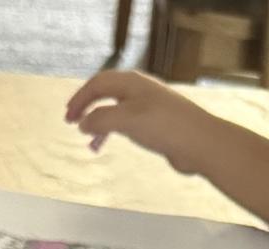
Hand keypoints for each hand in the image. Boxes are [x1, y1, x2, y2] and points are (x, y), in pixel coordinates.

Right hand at [65, 70, 228, 174]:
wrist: (200, 143)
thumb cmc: (163, 126)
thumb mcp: (126, 120)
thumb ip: (100, 120)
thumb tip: (83, 124)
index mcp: (131, 82)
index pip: (97, 84)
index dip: (80, 99)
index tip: (68, 118)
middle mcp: (140, 90)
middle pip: (106, 94)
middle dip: (88, 108)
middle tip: (73, 123)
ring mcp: (149, 107)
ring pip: (116, 111)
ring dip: (100, 124)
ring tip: (90, 142)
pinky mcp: (157, 124)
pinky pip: (128, 124)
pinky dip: (115, 133)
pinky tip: (112, 146)